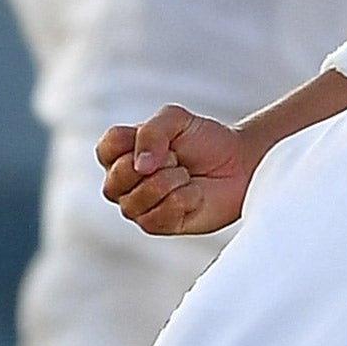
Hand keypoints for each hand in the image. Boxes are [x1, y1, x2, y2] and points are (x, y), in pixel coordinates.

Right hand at [98, 107, 254, 234]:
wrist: (239, 164)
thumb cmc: (206, 141)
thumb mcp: (177, 120)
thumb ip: (152, 132)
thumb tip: (140, 166)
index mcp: (121, 153)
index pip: (107, 148)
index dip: (135, 142)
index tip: (164, 140)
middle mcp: (123, 182)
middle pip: (119, 177)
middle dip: (159, 163)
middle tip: (178, 158)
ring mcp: (138, 206)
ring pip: (139, 198)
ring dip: (173, 181)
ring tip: (186, 175)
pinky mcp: (158, 225)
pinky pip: (160, 215)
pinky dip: (185, 199)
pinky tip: (194, 193)